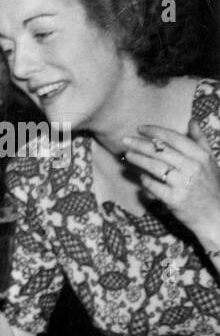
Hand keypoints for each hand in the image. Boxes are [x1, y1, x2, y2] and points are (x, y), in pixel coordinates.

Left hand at [123, 121, 219, 236]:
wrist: (215, 214)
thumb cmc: (210, 186)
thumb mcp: (210, 161)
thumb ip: (200, 140)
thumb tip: (191, 120)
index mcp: (201, 156)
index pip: (174, 138)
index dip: (155, 131)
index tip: (140, 128)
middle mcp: (193, 167)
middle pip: (161, 151)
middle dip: (140, 144)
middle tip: (125, 141)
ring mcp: (183, 183)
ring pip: (154, 166)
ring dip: (138, 159)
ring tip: (127, 155)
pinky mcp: (174, 199)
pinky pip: (153, 186)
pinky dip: (144, 180)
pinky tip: (139, 176)